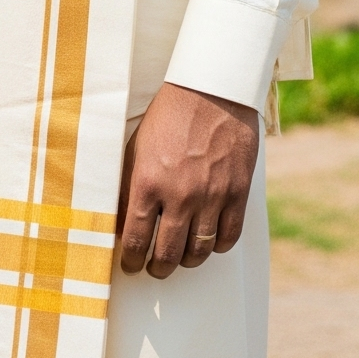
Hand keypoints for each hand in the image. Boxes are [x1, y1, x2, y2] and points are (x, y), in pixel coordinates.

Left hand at [117, 82, 258, 277]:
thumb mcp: (138, 146)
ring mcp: (211, 196)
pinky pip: (227, 238)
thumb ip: (129, 184)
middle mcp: (179, 194)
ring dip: (186, 261)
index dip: (130, 260)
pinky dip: (216, 246)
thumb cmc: (168, 115)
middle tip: (153, 268)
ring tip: (180, 257)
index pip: (135, 238)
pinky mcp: (237, 193)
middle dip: (157, 268)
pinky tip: (207, 241)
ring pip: (198, 253)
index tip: (129, 266)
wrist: (211, 88)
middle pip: (167, 254)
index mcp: (148, 181)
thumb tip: (121, 222)